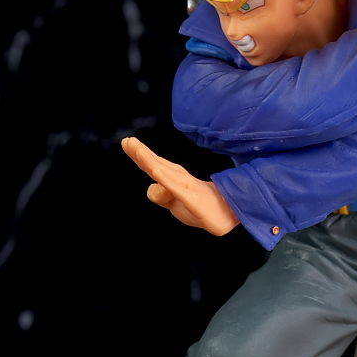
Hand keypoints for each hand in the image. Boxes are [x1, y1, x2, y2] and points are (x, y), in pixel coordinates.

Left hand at [121, 137, 238, 234]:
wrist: (229, 215)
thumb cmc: (201, 208)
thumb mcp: (175, 204)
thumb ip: (161, 195)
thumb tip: (152, 186)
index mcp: (175, 178)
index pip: (154, 164)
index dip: (140, 153)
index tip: (127, 141)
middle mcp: (180, 178)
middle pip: (157, 163)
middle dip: (140, 152)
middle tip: (127, 141)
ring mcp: (187, 187)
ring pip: (164, 172)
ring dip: (150, 161)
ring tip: (136, 150)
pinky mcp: (193, 199)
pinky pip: (177, 188)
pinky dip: (165, 179)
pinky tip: (155, 171)